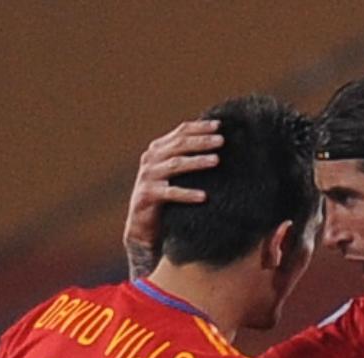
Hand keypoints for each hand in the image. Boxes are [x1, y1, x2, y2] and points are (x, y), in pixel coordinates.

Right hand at [124, 119, 224, 274]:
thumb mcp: (173, 174)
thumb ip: (185, 156)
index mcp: (157, 150)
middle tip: (221, 141)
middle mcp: (150, 160)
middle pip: (179, 145)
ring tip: (216, 161)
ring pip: (175, 165)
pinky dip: (187, 194)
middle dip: (201, 141)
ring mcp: (148, 177)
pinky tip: (203, 196)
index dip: (199, 127)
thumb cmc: (165, 197)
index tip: (219, 125)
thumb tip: (216, 141)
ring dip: (197, 162)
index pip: (180, 132)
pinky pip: (171, 193)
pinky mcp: (147, 196)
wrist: (142, 227)